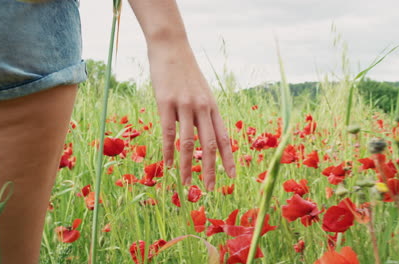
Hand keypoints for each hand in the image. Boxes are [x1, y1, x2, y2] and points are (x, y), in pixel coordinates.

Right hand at [148, 43, 235, 190]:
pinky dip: (168, 151)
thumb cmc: (186, 72)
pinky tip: (167, 164)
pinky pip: (168, 132)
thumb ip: (202, 113)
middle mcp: (203, 108)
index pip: (224, 138)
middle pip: (209, 145)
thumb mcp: (201, 92)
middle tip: (210, 189)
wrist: (171, 47)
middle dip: (210, 169)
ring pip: (188, 142)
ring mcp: (185, 105)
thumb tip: (197, 135)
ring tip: (187, 184)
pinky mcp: (166, 102)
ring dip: (187, 166)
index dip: (229, 158)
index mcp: (213, 107)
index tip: (232, 176)